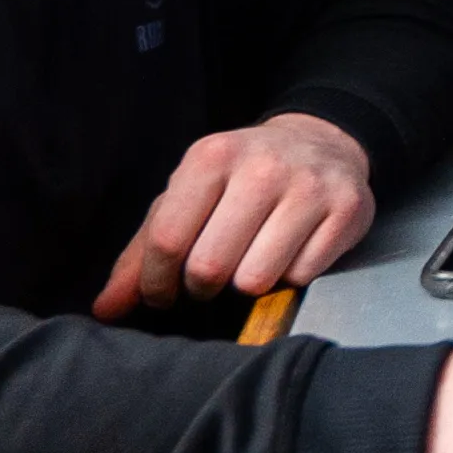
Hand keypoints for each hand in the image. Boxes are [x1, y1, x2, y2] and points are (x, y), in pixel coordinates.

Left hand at [92, 112, 375, 318]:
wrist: (320, 142)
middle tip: (210, 278)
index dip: (157, 282)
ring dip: (247, 284)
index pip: (168, 240)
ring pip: (257, 279)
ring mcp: (309, 186)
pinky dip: (290, 276)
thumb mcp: (187, 198)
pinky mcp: (347, 209)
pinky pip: (302, 276)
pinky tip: (289, 252)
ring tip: (250, 261)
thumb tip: (105, 310)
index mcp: (212, 156)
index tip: (162, 293)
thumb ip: (142, 253)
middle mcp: (262, 167)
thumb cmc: (240, 179)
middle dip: (202, 287)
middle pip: (210, 266)